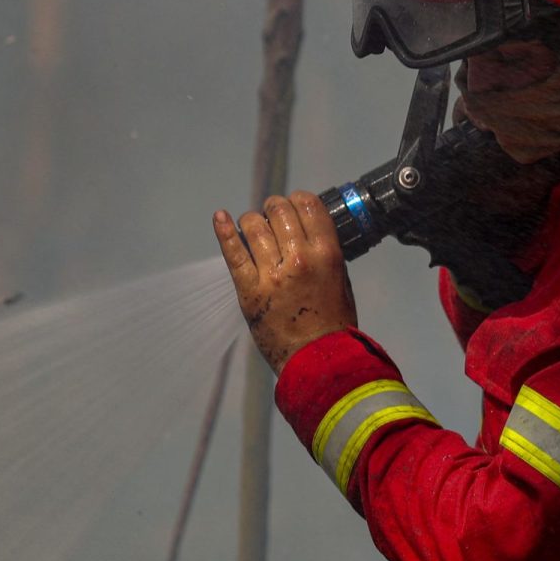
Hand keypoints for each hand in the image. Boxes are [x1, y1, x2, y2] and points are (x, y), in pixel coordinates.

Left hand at [212, 192, 357, 374]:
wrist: (319, 360)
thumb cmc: (334, 322)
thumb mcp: (340, 279)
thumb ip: (324, 251)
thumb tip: (305, 228)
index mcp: (327, 254)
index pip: (307, 204)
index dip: (297, 200)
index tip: (293, 207)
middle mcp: (299, 258)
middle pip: (278, 210)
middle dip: (273, 208)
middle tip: (272, 218)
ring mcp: (272, 274)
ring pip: (254, 225)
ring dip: (252, 222)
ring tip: (254, 230)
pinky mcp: (249, 290)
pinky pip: (233, 252)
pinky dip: (223, 231)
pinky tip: (219, 217)